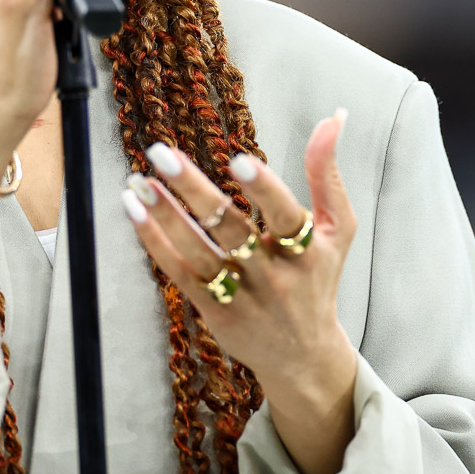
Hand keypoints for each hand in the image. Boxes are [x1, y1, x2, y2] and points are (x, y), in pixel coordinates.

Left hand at [122, 112, 358, 403]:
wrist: (303, 356)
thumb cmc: (319, 279)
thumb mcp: (339, 229)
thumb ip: (328, 174)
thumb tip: (334, 117)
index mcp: (308, 250)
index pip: (285, 216)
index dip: (263, 189)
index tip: (238, 160)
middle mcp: (273, 275)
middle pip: (231, 230)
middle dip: (195, 190)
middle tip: (164, 154)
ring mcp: (240, 296)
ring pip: (197, 253)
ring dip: (165, 216)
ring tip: (139, 182)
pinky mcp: (213, 312)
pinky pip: (180, 273)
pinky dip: (155, 242)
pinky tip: (135, 211)